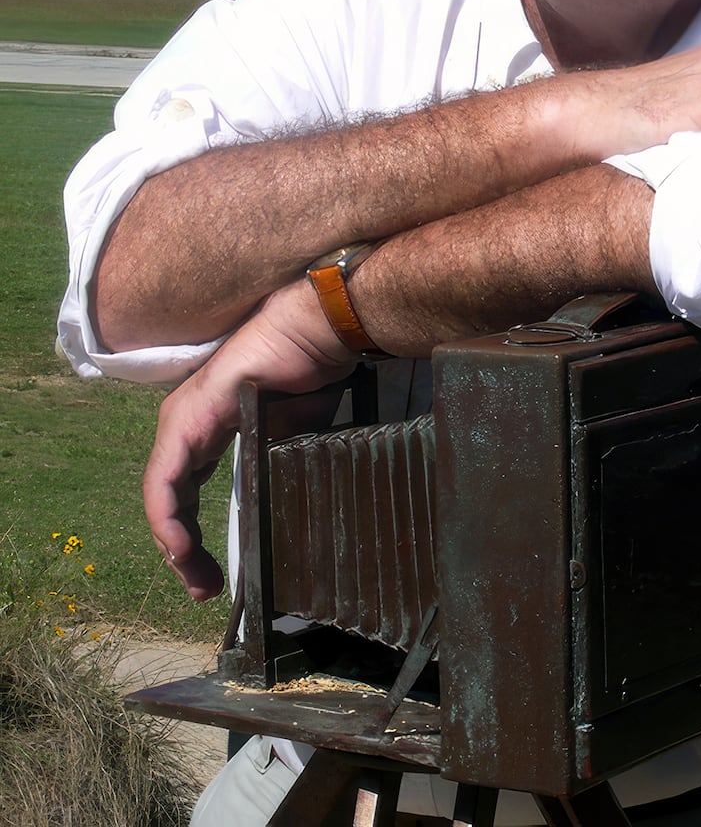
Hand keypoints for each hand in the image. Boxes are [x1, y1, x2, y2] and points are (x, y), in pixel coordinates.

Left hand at [143, 280, 357, 600]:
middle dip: (182, 551)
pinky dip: (167, 518)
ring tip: (193, 579)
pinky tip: (179, 547)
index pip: (186, 490)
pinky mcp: (185, 421)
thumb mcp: (291, 434)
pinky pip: (166, 481)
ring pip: (161, 495)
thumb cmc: (310, 372)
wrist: (316, 332)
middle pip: (169, 500)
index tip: (211, 576)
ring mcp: (180, 422)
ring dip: (172, 543)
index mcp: (207, 428)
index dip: (192, 536)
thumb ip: (272, 461)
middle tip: (203, 589)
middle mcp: (184, 426)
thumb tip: (278, 502)